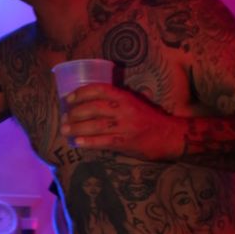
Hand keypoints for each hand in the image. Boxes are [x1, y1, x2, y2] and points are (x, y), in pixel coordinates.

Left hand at [60, 83, 184, 159]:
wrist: (171, 135)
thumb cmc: (151, 119)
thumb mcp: (136, 103)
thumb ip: (118, 101)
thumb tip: (93, 101)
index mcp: (126, 97)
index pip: (100, 89)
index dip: (82, 93)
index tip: (69, 99)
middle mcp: (124, 109)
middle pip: (94, 108)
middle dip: (75, 113)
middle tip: (63, 118)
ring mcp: (125, 126)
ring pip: (96, 125)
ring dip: (77, 128)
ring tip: (64, 130)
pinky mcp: (126, 142)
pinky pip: (104, 141)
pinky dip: (89, 142)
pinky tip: (78, 143)